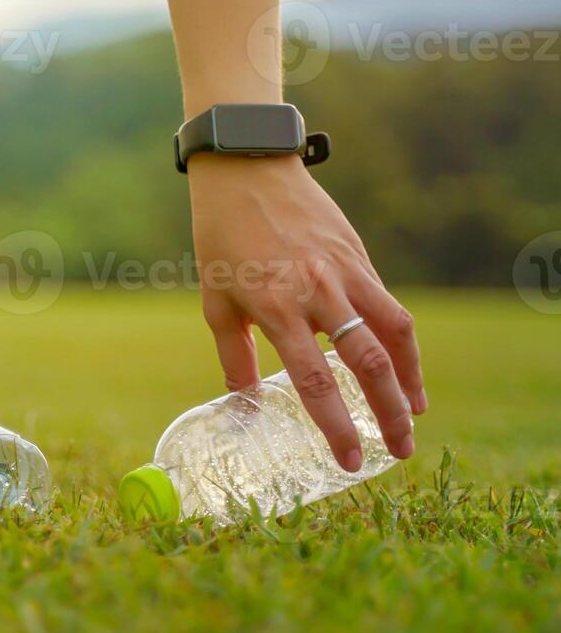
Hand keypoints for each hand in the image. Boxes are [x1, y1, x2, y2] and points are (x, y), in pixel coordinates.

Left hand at [188, 155, 425, 470]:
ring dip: (410, 378)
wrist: (247, 171)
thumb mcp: (216, 303)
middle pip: (369, 363)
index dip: (335, 426)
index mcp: (276, 308)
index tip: (350, 461)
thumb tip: (244, 408)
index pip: (314, 381)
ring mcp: (345, 272)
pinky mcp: (359, 256)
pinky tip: (402, 364)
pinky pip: (388, 305)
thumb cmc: (222, 240)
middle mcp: (318, 292)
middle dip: (390, 412)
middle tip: (401, 450)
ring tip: (415, 413)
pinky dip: (400, 340)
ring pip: (395, 332)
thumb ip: (235, 359)